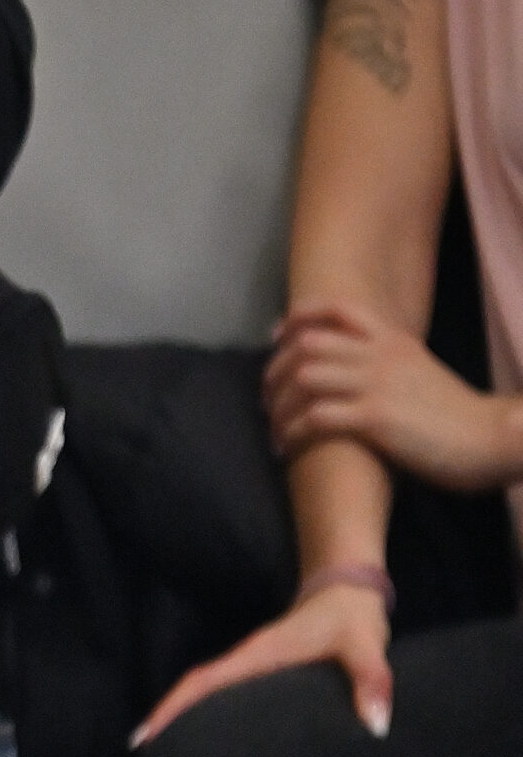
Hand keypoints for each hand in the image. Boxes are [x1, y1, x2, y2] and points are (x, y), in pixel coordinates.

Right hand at [132, 581, 392, 746]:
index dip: (172, 707)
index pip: (203, 680)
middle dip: (166, 721)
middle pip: (193, 691)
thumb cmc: (351, 617)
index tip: (144, 735)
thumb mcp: (365, 644)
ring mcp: (250, 668)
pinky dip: (205, 715)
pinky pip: (223, 696)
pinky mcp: (260, 674)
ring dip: (182, 719)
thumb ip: (372, 681)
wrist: (347, 591)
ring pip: (205, 694)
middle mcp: (246, 662)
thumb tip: (376, 727)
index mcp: (258, 655)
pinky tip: (207, 739)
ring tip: (165, 755)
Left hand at [264, 301, 522, 490]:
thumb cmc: (453, 415)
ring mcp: (378, 385)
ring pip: (304, 379)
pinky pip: (316, 417)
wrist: (490, 438)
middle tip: (267, 400)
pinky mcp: (376, 418)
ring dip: (279, 407)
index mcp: (393, 340)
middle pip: (306, 345)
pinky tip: (289, 447)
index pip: (337, 309)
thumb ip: (384, 364)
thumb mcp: (418, 372)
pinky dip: (293, 432)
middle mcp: (382, 355)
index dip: (298, 318)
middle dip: (275, 372)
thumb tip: (346, 370)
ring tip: (275, 430)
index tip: (277, 339)